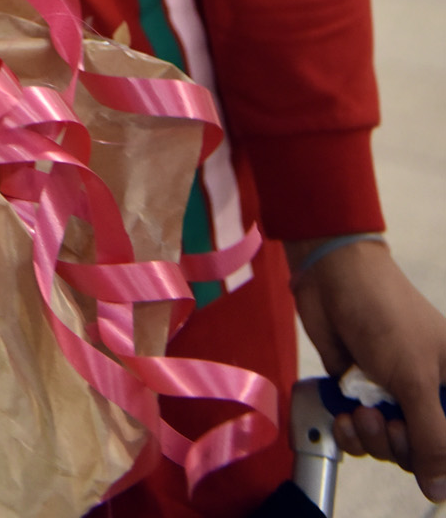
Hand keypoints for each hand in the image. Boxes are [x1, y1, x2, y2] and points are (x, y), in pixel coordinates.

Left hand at [287, 237, 445, 500]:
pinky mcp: (363, 394)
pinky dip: (352, 433)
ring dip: (372, 439)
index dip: (440, 455)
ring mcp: (395, 395)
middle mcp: (430, 394)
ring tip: (360, 412)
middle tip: (386, 422)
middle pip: (425, 453)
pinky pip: (363, 436)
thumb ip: (432, 438)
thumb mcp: (416, 379)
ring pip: (392, 448)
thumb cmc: (384, 313)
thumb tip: (439, 489)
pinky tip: (345, 417)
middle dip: (401, 446)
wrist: (331, 276)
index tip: (418, 437)